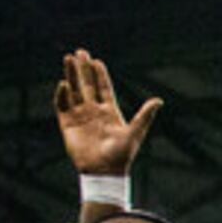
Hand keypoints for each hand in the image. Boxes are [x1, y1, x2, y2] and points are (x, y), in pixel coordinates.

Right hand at [54, 49, 159, 179]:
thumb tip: (159, 100)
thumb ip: (145, 115)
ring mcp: (80, 116)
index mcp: (110, 112)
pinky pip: (62, 105)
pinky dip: (62, 94)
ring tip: (68, 58)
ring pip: (73, 91)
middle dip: (83, 69)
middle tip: (79, 52)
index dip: (100, 75)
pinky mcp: (67, 124)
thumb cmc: (122, 154)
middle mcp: (94, 111)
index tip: (97, 60)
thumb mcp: (136, 132)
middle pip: (87, 85)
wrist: (104, 171)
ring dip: (70, 75)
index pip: (104, 88)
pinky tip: (63, 83)